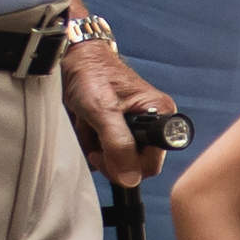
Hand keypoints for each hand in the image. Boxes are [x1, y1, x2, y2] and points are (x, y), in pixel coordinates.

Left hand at [60, 31, 176, 185]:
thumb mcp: (103, 111)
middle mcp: (154, 123)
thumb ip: (118, 144)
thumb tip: (130, 178)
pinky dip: (94, 144)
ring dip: (98, 148)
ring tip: (90, 125)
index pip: (151, 164)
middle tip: (95, 135)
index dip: (126, 165)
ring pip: (118, 161)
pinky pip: (109, 152)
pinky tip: (89, 126)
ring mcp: (138, 127)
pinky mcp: (122, 129)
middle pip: (134, 165)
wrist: (77, 61)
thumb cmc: (93, 76)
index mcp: (161, 116)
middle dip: (108, 155)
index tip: (105, 151)